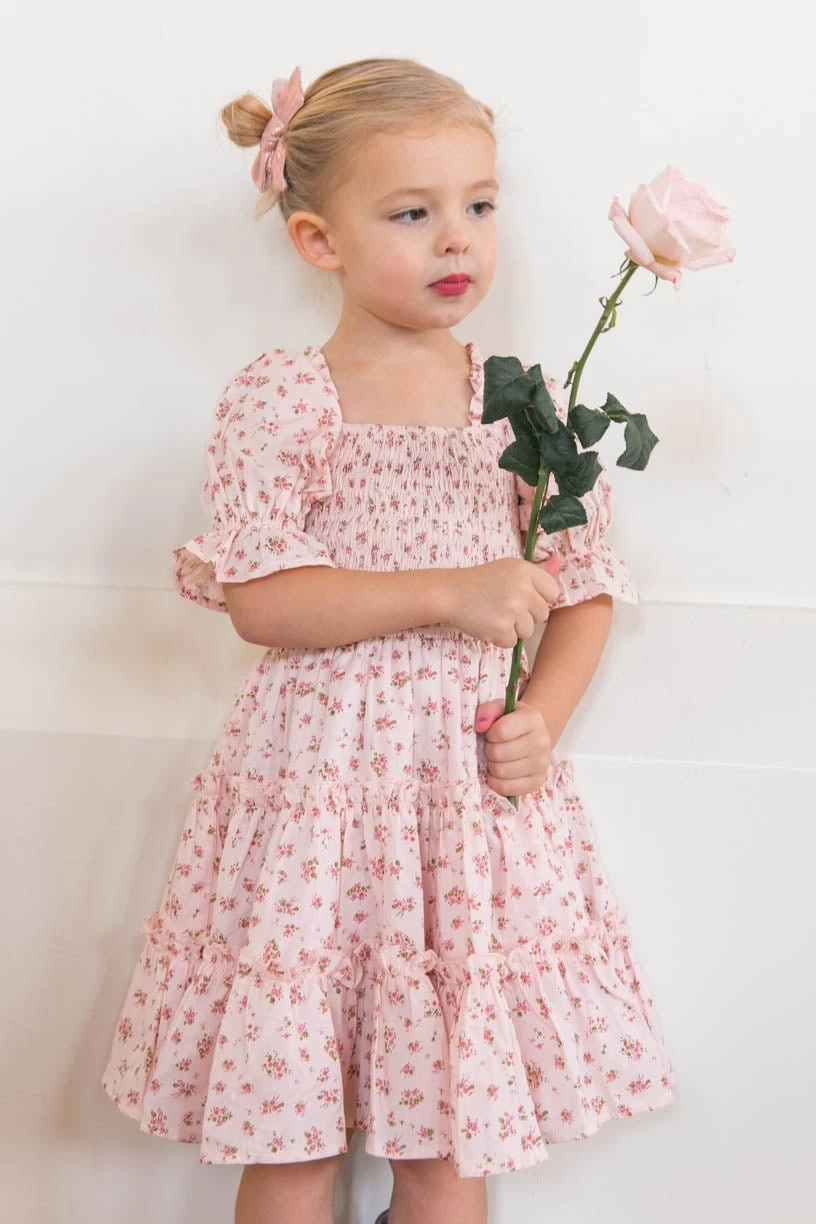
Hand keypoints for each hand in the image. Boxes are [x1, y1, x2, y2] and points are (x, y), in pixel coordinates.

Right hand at [446, 555, 560, 646]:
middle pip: (542, 615)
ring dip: (513, 629)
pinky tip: (487, 624)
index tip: (524, 599)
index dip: (539, 599)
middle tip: (504, 607)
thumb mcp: (508, 569)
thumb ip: (535, 571)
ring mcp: (512, 609)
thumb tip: (558, 562)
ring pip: (528, 631)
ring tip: (494, 615)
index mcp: (525, 570)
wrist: (450, 593)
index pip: (552, 592)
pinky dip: (499, 638)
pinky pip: (512, 642)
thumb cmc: (480, 582)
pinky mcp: (501, 628)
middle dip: (526, 616)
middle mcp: (522, 588)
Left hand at [475, 697, 552, 797]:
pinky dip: (497, 782)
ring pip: (501, 772)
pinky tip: (497, 773)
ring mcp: (542, 764)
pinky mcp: (537, 782)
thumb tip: (480, 726)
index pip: (501, 731)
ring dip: (492, 766)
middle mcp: (542, 742)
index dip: (489, 734)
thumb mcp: (499, 708)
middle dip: (489, 750)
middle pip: (498, 753)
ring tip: (497, 758)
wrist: (532, 735)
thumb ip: (487, 711)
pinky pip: (508, 788)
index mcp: (533, 719)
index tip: (491, 733)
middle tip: (492, 747)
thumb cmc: (511, 721)